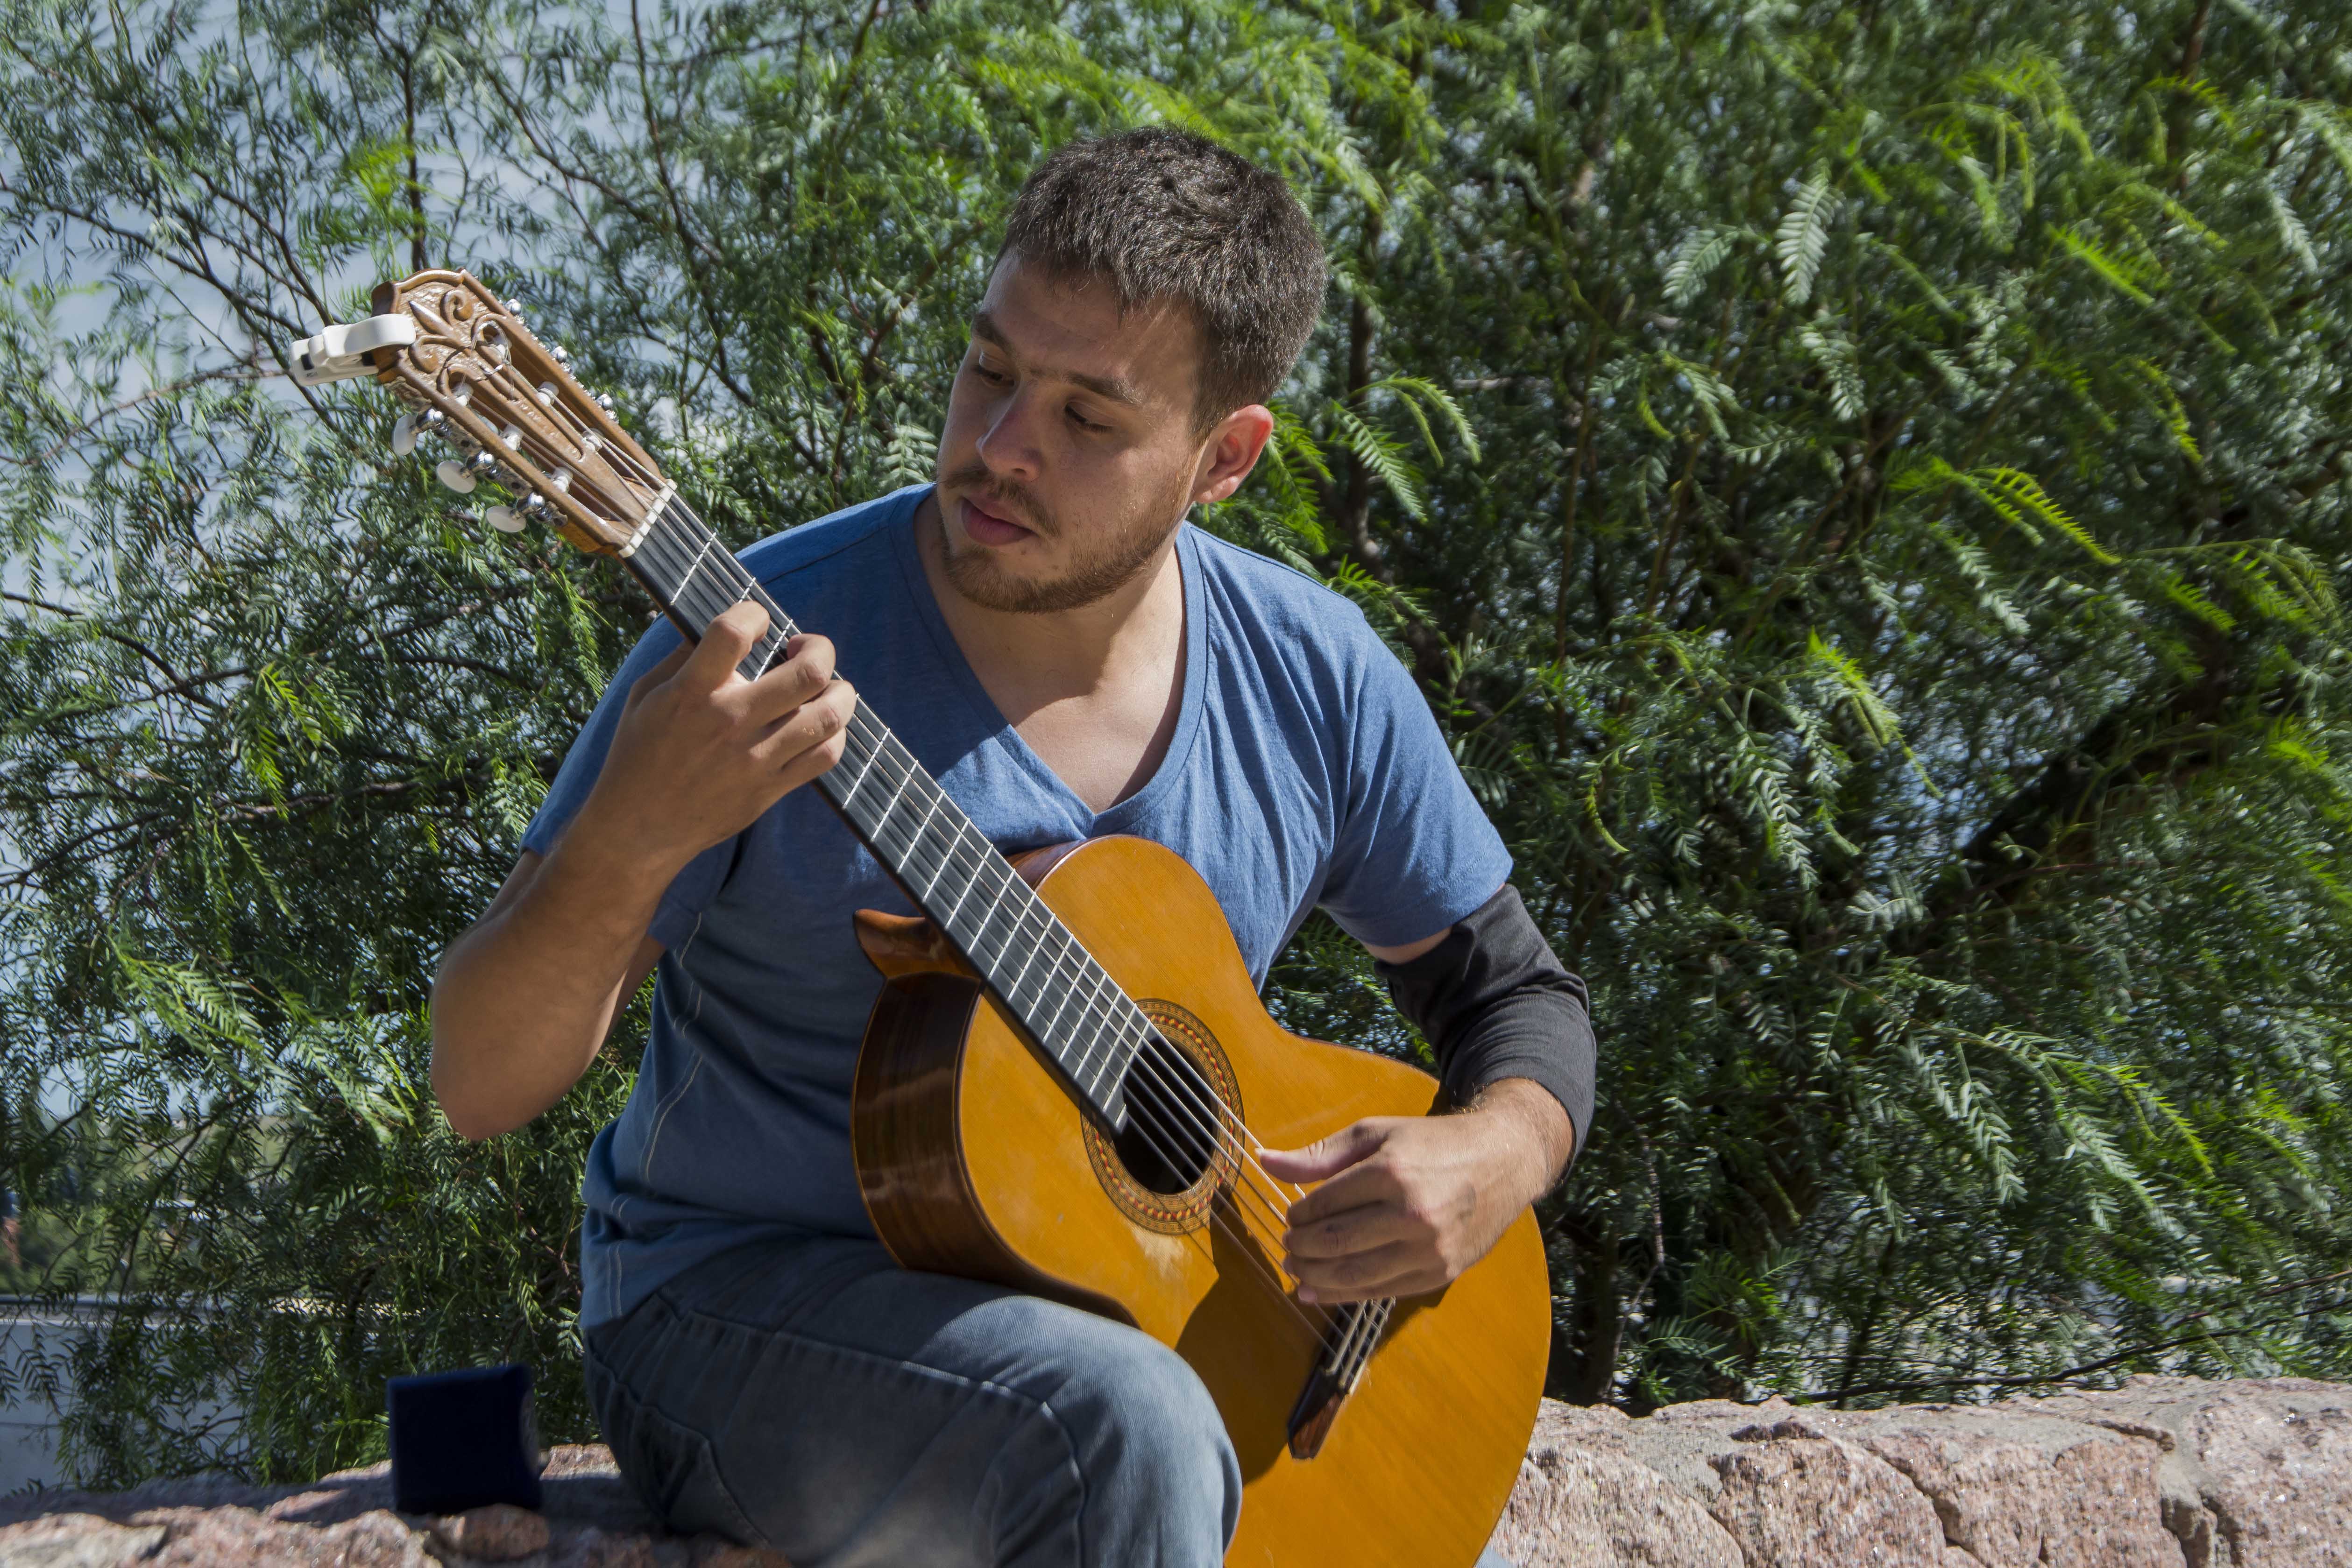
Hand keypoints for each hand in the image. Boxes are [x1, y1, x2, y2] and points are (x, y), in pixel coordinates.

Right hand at [579, 603, 856, 875]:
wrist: (638, 828)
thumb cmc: (639, 752)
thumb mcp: (646, 695)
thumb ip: (685, 658)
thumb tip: (726, 626)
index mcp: (691, 693)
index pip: (733, 632)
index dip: (754, 612)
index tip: (758, 620)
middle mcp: (729, 722)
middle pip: (808, 673)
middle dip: (820, 648)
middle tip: (807, 648)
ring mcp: (755, 758)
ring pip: (829, 715)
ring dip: (840, 691)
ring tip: (828, 685)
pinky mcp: (770, 788)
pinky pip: (825, 756)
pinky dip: (835, 733)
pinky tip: (821, 724)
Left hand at [1263, 1079, 1570, 1304]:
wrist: (1503, 1162)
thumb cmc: (1432, 1144)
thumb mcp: (1376, 1134)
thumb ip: (1319, 1154)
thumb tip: (1264, 1161)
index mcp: (1392, 1173)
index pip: (1324, 1205)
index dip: (1298, 1215)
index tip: (1291, 1216)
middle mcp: (1412, 1214)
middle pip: (1335, 1243)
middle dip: (1301, 1249)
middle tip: (1287, 1246)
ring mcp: (1430, 1249)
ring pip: (1355, 1275)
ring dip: (1316, 1277)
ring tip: (1297, 1270)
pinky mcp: (1442, 1273)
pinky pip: (1382, 1292)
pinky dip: (1344, 1295)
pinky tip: (1318, 1292)